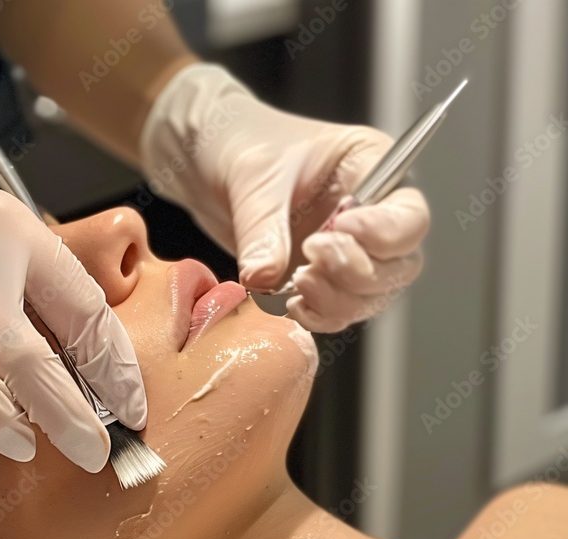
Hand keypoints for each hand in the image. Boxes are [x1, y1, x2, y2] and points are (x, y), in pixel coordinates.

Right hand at [0, 104, 146, 471]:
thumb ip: (30, 287)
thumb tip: (83, 366)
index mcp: (10, 234)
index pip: (83, 309)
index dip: (114, 366)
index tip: (131, 407)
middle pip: (34, 359)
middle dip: (73, 416)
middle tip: (98, 454)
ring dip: (7, 425)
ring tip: (25, 446)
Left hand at [139, 63, 429, 332]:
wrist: (209, 162)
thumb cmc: (241, 144)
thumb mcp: (253, 176)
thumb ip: (263, 227)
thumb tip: (266, 277)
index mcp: (372, 169)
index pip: (409, 215)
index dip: (384, 232)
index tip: (341, 228)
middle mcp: (371, 214)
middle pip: (399, 265)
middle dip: (357, 271)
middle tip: (311, 257)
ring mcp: (348, 251)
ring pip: (371, 296)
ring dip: (337, 300)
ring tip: (296, 282)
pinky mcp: (320, 279)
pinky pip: (336, 312)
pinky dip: (317, 315)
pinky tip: (288, 303)